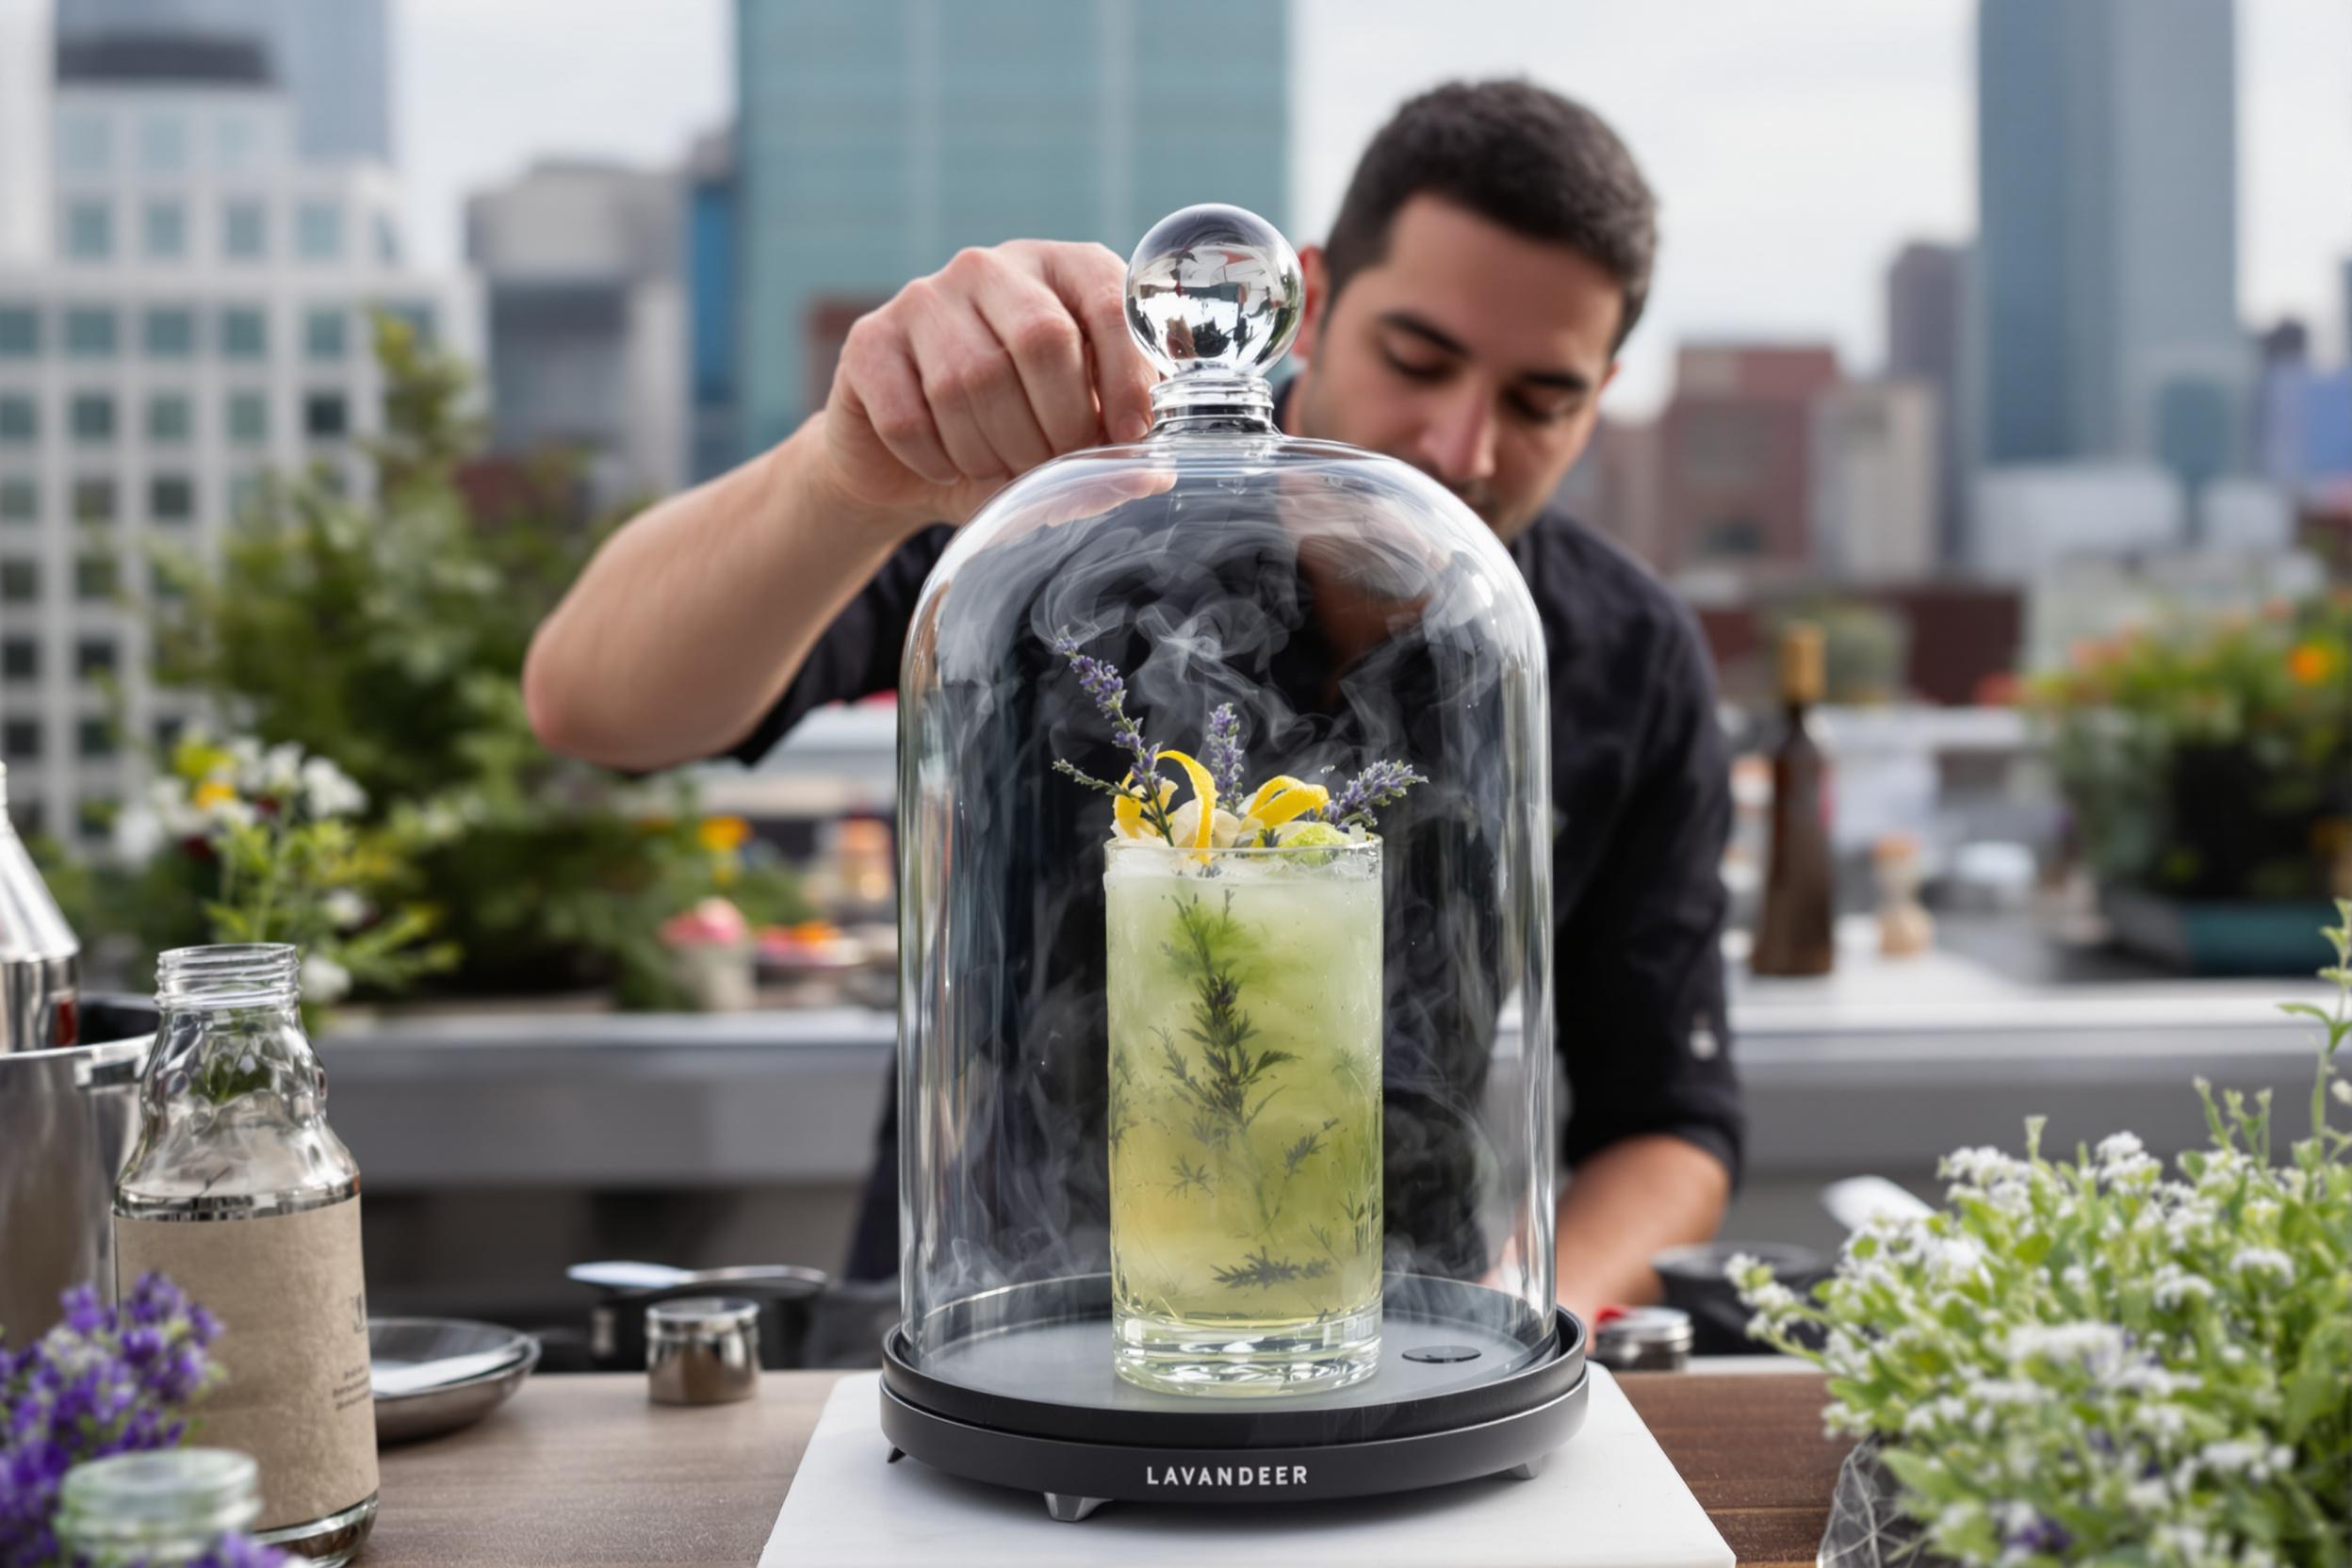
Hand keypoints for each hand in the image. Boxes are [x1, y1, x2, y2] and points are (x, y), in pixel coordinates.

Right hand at [819, 240, 1158, 527]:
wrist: (904, 464)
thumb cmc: (1011, 438)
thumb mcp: (1073, 439)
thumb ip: (1113, 446)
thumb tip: (1152, 475)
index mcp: (1060, 270)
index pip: (1107, 300)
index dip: (1126, 375)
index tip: (1131, 435)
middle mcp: (991, 268)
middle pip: (1041, 338)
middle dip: (1059, 423)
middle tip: (1055, 465)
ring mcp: (923, 297)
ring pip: (971, 382)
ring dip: (994, 451)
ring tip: (1000, 468)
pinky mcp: (868, 341)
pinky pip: (908, 416)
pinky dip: (936, 460)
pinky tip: (946, 467)